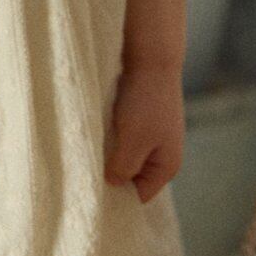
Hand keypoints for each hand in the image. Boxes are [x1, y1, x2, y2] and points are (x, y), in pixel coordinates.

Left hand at [103, 62, 184, 203]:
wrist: (152, 59)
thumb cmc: (145, 102)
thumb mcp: (132, 141)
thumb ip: (123, 169)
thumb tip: (111, 184)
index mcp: (167, 167)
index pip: (140, 196)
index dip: (118, 196)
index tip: (94, 190)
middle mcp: (162, 155)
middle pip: (132, 177)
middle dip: (112, 173)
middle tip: (88, 169)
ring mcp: (153, 138)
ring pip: (125, 156)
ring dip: (109, 153)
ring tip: (91, 148)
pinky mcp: (142, 122)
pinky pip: (123, 139)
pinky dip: (110, 137)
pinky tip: (98, 131)